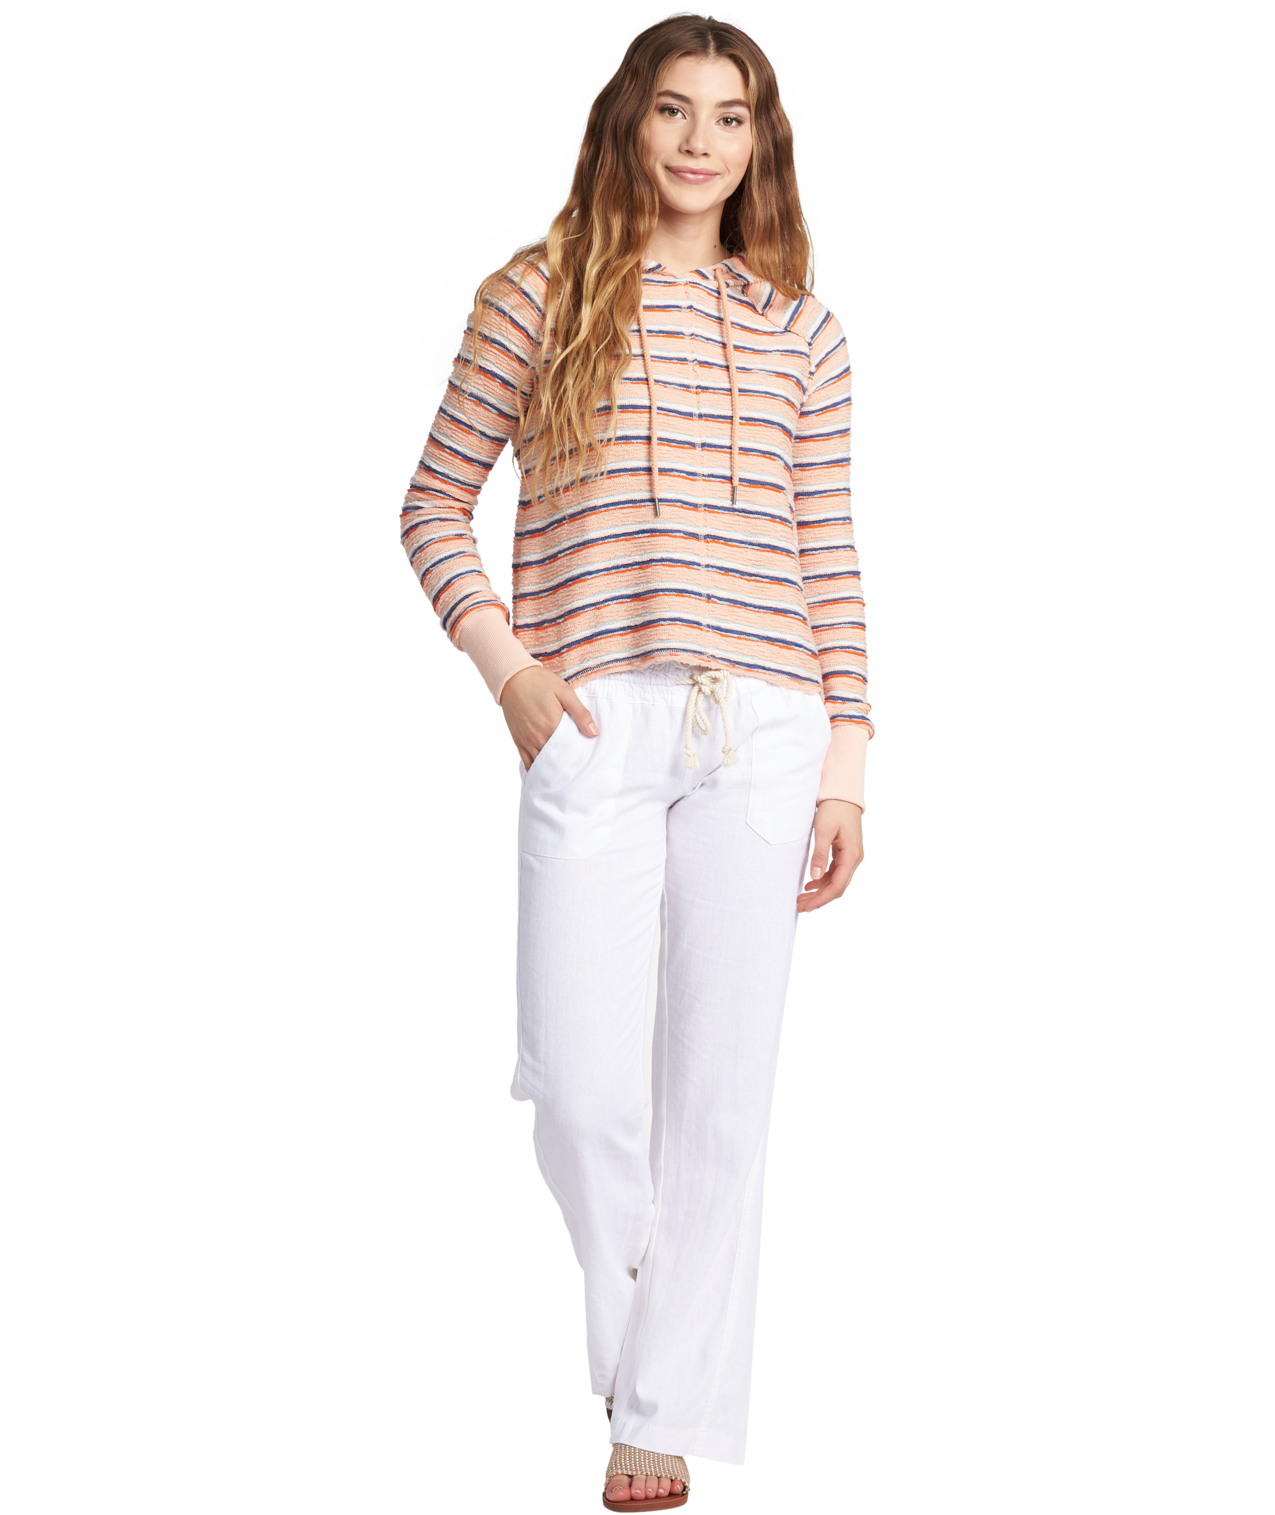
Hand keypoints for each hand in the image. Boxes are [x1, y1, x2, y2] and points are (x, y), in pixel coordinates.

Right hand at [500, 665, 597, 770]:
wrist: (512, 678)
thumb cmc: (540, 682)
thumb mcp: (565, 692)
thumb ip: (580, 713)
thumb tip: (594, 733)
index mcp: (552, 726)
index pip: (570, 749)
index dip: (579, 756)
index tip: (587, 760)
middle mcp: (538, 737)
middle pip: (557, 759)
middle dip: (568, 765)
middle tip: (579, 769)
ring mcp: (527, 740)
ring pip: (543, 763)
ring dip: (553, 769)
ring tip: (565, 774)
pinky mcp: (518, 740)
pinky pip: (527, 762)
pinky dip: (536, 770)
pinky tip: (545, 774)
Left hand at [798, 799, 863, 913]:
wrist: (842, 795)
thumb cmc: (833, 810)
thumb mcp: (823, 831)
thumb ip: (819, 854)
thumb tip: (815, 877)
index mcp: (851, 856)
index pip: (837, 886)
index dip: (820, 899)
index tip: (805, 906)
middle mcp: (854, 859)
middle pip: (837, 888)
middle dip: (819, 899)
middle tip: (800, 906)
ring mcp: (850, 857)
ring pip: (836, 882)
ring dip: (820, 891)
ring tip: (802, 898)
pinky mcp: (845, 853)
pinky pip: (835, 873)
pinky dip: (822, 881)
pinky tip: (810, 884)